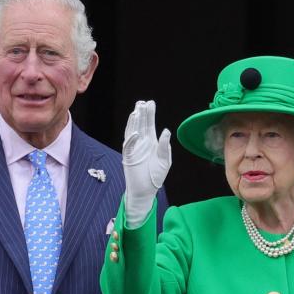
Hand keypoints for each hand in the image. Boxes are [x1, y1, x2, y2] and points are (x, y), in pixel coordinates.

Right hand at [122, 101, 171, 226]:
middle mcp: (141, 143)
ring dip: (133, 122)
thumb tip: (166, 131)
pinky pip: (128, 146)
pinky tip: (136, 133)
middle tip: (142, 102)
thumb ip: (164, 147)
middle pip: (140, 125)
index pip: (149, 125)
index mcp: (151, 143)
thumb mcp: (165, 161)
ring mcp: (134, 149)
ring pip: (132, 132)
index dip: (150, 114)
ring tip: (136, 111)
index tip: (150, 103)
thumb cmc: (156, 177)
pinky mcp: (128, 157)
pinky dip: (131, 139)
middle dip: (141, 114)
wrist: (146, 191)